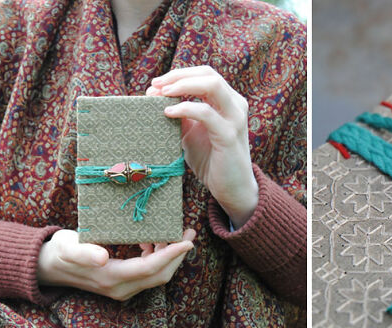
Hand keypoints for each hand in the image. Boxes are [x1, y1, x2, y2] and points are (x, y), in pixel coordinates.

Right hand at [37, 229, 194, 300]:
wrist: (51, 267)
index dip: (171, 255)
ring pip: (157, 275)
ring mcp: (124, 289)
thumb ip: (84, 252)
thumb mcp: (68, 247)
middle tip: (189, 233)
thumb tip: (103, 257)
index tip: (187, 241)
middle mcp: (122, 288)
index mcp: (112, 278)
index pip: (150, 268)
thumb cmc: (60, 252)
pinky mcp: (125, 285)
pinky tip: (152, 241)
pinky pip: (149, 273)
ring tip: (174, 234)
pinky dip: (157, 257)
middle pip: (160, 274)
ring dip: (170, 256)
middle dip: (178, 255)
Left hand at [147, 66, 258, 228]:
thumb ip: (181, 115)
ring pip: (211, 85)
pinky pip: (205, 113)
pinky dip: (185, 108)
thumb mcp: (192, 133)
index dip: (179, 74)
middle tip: (156, 85)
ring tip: (162, 94)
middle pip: (208, 73)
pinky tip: (169, 113)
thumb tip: (156, 98)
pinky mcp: (229, 135)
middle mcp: (235, 105)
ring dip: (182, 85)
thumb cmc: (212, 161)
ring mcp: (235, 119)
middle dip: (178, 75)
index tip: (156, 85)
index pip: (204, 74)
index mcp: (228, 102)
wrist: (232, 189)